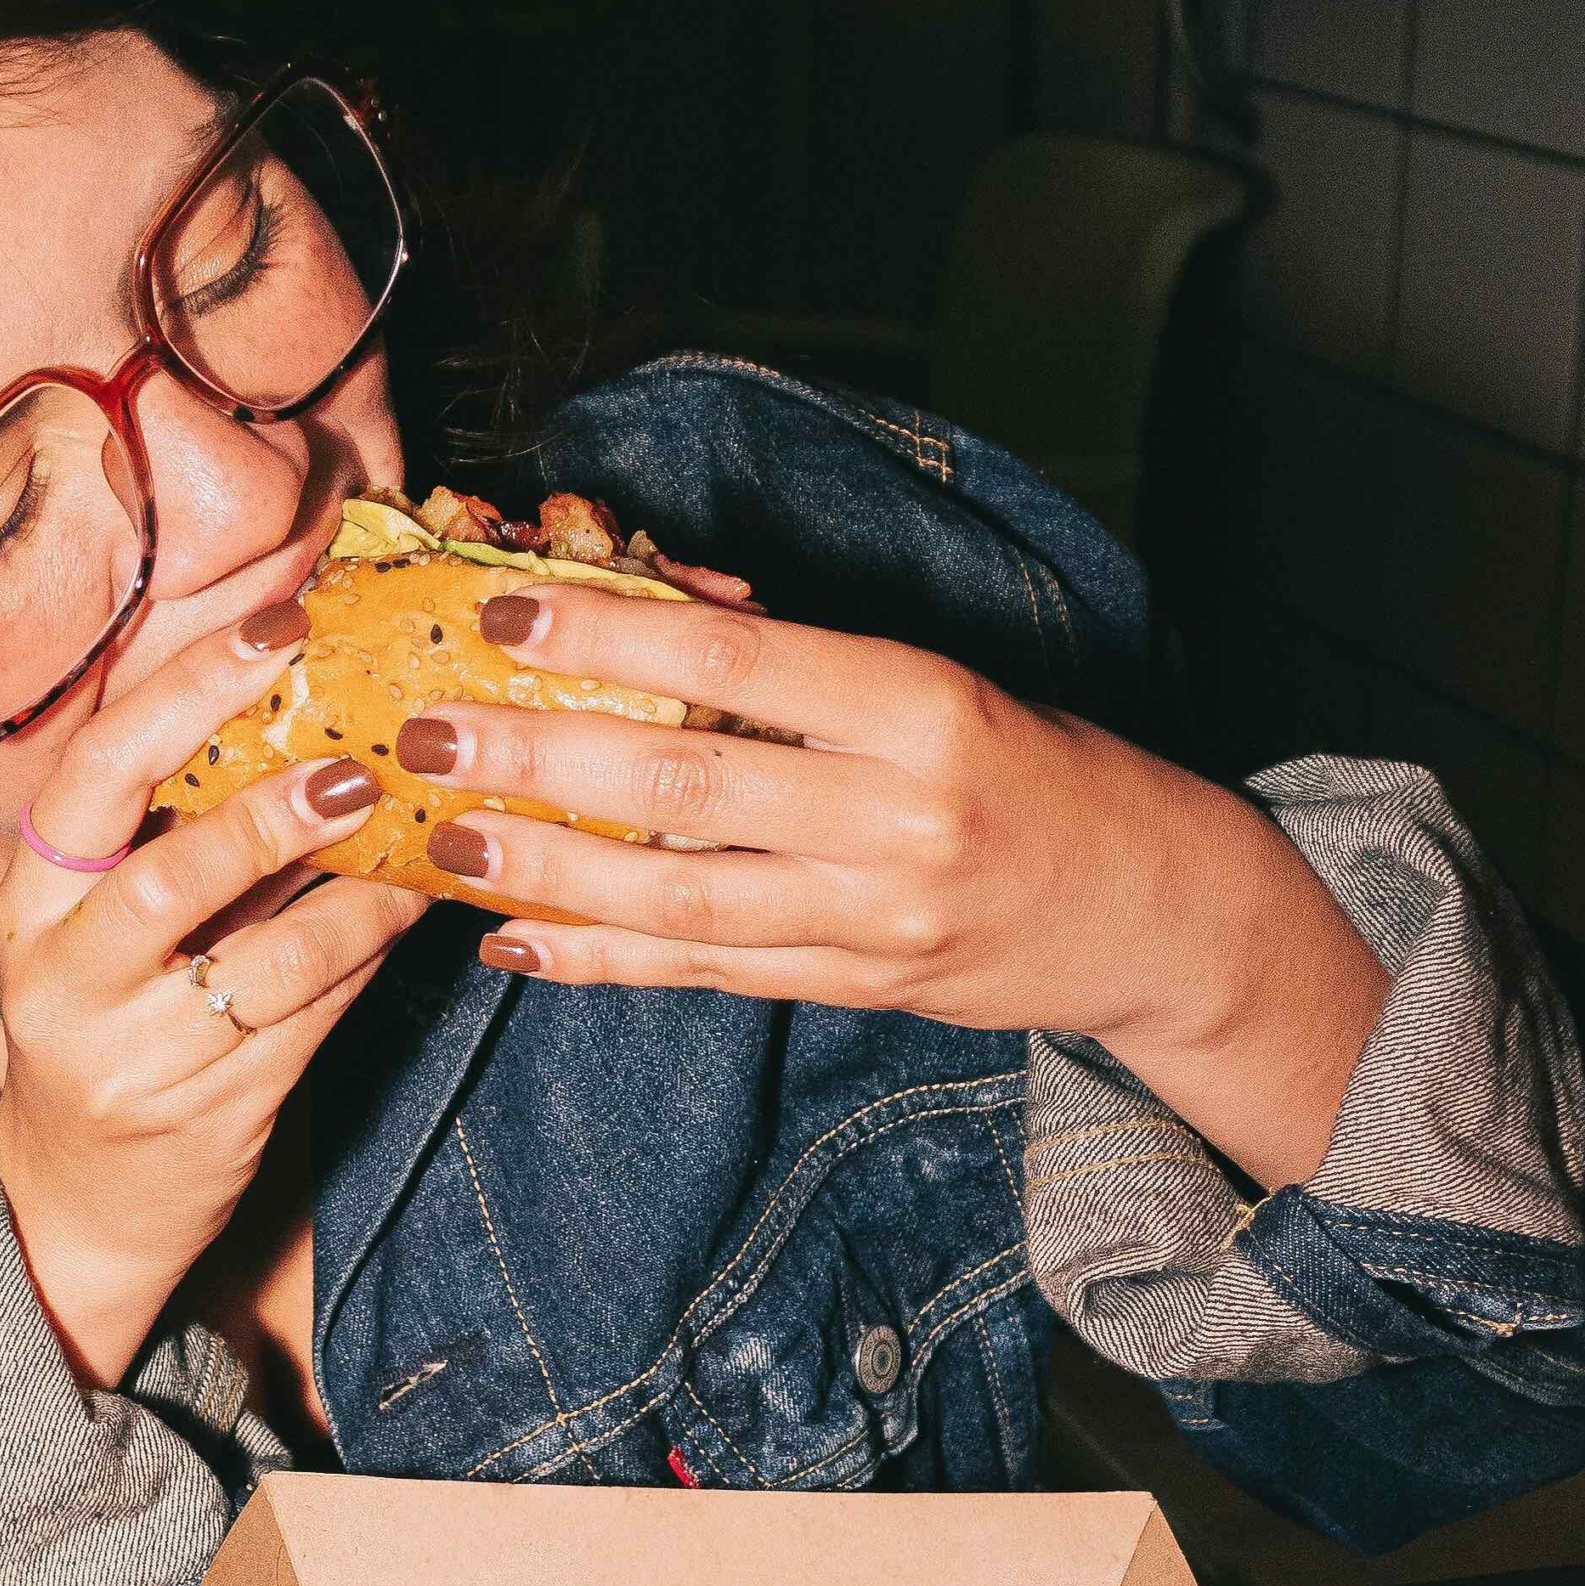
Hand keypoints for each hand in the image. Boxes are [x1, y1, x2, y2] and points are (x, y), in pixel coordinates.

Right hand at [0, 609, 427, 1384]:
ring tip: (419, 838)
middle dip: (270, 810)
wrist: (77, 1199)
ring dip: (357, 894)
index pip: (96, 772)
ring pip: (265, 960)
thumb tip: (302, 692)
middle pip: (166, 873)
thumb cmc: (109, 1018)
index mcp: (33, 898)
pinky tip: (411, 907)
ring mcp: (135, 1053)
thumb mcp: (100, 922)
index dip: (187, 690)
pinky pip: (311, 1019)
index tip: (279, 625)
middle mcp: (66, 973)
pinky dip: (368, 954)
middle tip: (361, 763)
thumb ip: (172, 826)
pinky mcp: (210, 1110)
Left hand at [393, 586, 1388, 1191]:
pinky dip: (602, 960)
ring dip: (549, 872)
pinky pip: (706, 975)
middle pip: (692, 782)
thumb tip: (647, 597)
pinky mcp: (859, 988)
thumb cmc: (1035, 765)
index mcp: (924, 709)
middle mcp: (899, 817)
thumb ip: (795, 657)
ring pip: (683, 897)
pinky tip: (515, 942)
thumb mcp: (935, 683)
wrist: (1155, 910)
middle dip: (543, 756)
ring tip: (447, 840)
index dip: (614, 634)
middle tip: (428, 729)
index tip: (503, 608)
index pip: (744, 662)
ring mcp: (877, 917)